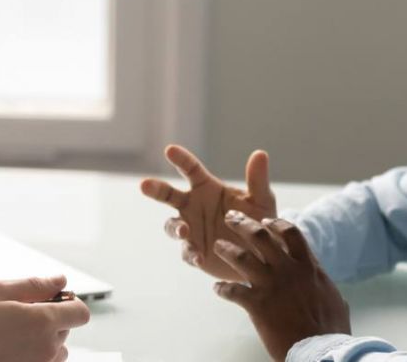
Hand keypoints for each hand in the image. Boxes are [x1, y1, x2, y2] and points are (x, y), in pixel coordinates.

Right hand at [0, 276, 90, 361]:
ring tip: (16, 335)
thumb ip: (35, 284)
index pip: (81, 312)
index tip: (55, 300)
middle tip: (20, 315)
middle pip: (66, 328)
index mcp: (43, 322)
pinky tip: (14, 348)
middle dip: (50, 318)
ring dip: (45, 339)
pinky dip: (36, 354)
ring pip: (58, 349)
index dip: (70, 303)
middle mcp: (47, 347)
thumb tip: (60, 281)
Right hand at [140, 145, 276, 280]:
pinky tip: (198, 256)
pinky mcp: (194, 251)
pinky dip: (190, 253)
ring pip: (172, 225)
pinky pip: (187, 251)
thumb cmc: (258, 221)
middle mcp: (193, 206)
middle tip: (144, 184)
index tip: (170, 150)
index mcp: (207, 188)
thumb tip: (260, 153)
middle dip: (155, 189)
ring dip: (175, 227)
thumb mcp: (261, 201)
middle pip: (168, 195)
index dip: (180, 159)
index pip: (191, 170)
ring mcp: (191, 229)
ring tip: (184, 231)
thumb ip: (258, 180)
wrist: (261, 256)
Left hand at [213, 213, 349, 360]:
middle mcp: (288, 270)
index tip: (264, 221)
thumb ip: (324, 287)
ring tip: (218, 246)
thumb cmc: (331, 331)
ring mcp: (271, 285)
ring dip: (226, 250)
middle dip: (243, 224)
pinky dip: (222, 289)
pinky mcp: (257, 304)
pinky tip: (217, 289)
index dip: (275, 224)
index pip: (291, 233)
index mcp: (308, 267)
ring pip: (241, 257)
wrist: (322, 351)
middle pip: (260, 236)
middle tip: (231, 217)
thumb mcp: (334, 300)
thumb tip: (327, 288)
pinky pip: (232, 291)